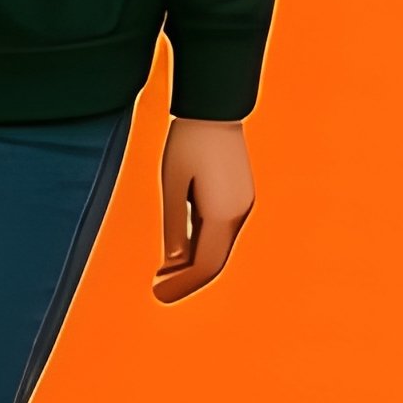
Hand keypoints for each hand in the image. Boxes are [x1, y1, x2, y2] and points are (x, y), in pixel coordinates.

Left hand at [153, 117, 254, 301]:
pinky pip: (222, 230)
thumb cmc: (187, 141)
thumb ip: (174, 223)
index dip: (182, 284)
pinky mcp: (241, 194)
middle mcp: (239, 214)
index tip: (159, 294)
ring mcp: (243, 204)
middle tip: (159, 289)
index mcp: (222, 214)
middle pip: (215, 260)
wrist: (214, 108)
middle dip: (188, 278)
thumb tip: (173, 261)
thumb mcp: (172, 181)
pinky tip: (182, 246)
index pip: (205, 265)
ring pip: (219, 247)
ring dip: (194, 262)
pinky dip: (202, 244)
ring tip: (165, 271)